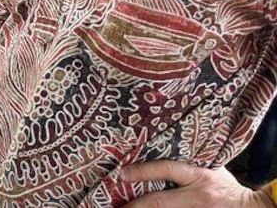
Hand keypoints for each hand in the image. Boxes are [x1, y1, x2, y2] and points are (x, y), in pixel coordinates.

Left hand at [120, 161, 271, 207]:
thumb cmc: (229, 187)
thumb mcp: (211, 169)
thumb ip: (189, 164)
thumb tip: (161, 150)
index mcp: (199, 176)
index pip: (167, 170)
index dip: (143, 172)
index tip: (121, 174)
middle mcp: (197, 197)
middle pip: (160, 202)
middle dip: (136, 206)